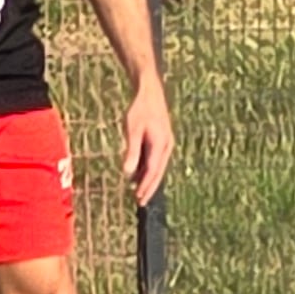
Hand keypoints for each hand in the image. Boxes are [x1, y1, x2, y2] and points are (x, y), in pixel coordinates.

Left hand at [119, 81, 174, 205]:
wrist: (149, 91)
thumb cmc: (140, 108)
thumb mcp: (132, 130)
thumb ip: (131, 151)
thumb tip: (128, 172)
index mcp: (161, 144)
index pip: (153, 171)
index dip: (145, 186)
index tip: (138, 198)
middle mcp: (166, 146)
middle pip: (158, 172)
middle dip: (149, 187)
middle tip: (140, 202)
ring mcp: (166, 142)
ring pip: (158, 166)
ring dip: (148, 179)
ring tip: (138, 192)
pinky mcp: (162, 139)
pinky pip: (157, 159)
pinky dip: (149, 169)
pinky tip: (139, 173)